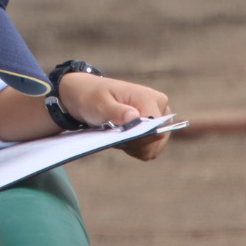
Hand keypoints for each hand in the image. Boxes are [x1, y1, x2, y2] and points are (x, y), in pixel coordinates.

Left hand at [57, 73, 172, 160]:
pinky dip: (133, 148)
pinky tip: (121, 137)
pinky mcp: (153, 128)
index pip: (155, 128)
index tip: (118, 135)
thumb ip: (117, 112)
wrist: (86, 95)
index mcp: (148, 97)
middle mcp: (159, 107)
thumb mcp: (99, 104)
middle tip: (114, 134)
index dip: (138, 138)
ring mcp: (158, 118)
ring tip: (116, 133)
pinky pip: (148, 150)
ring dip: (132, 147)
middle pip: (157, 141)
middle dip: (134, 144)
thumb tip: (134, 118)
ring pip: (152, 148)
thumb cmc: (92, 97)